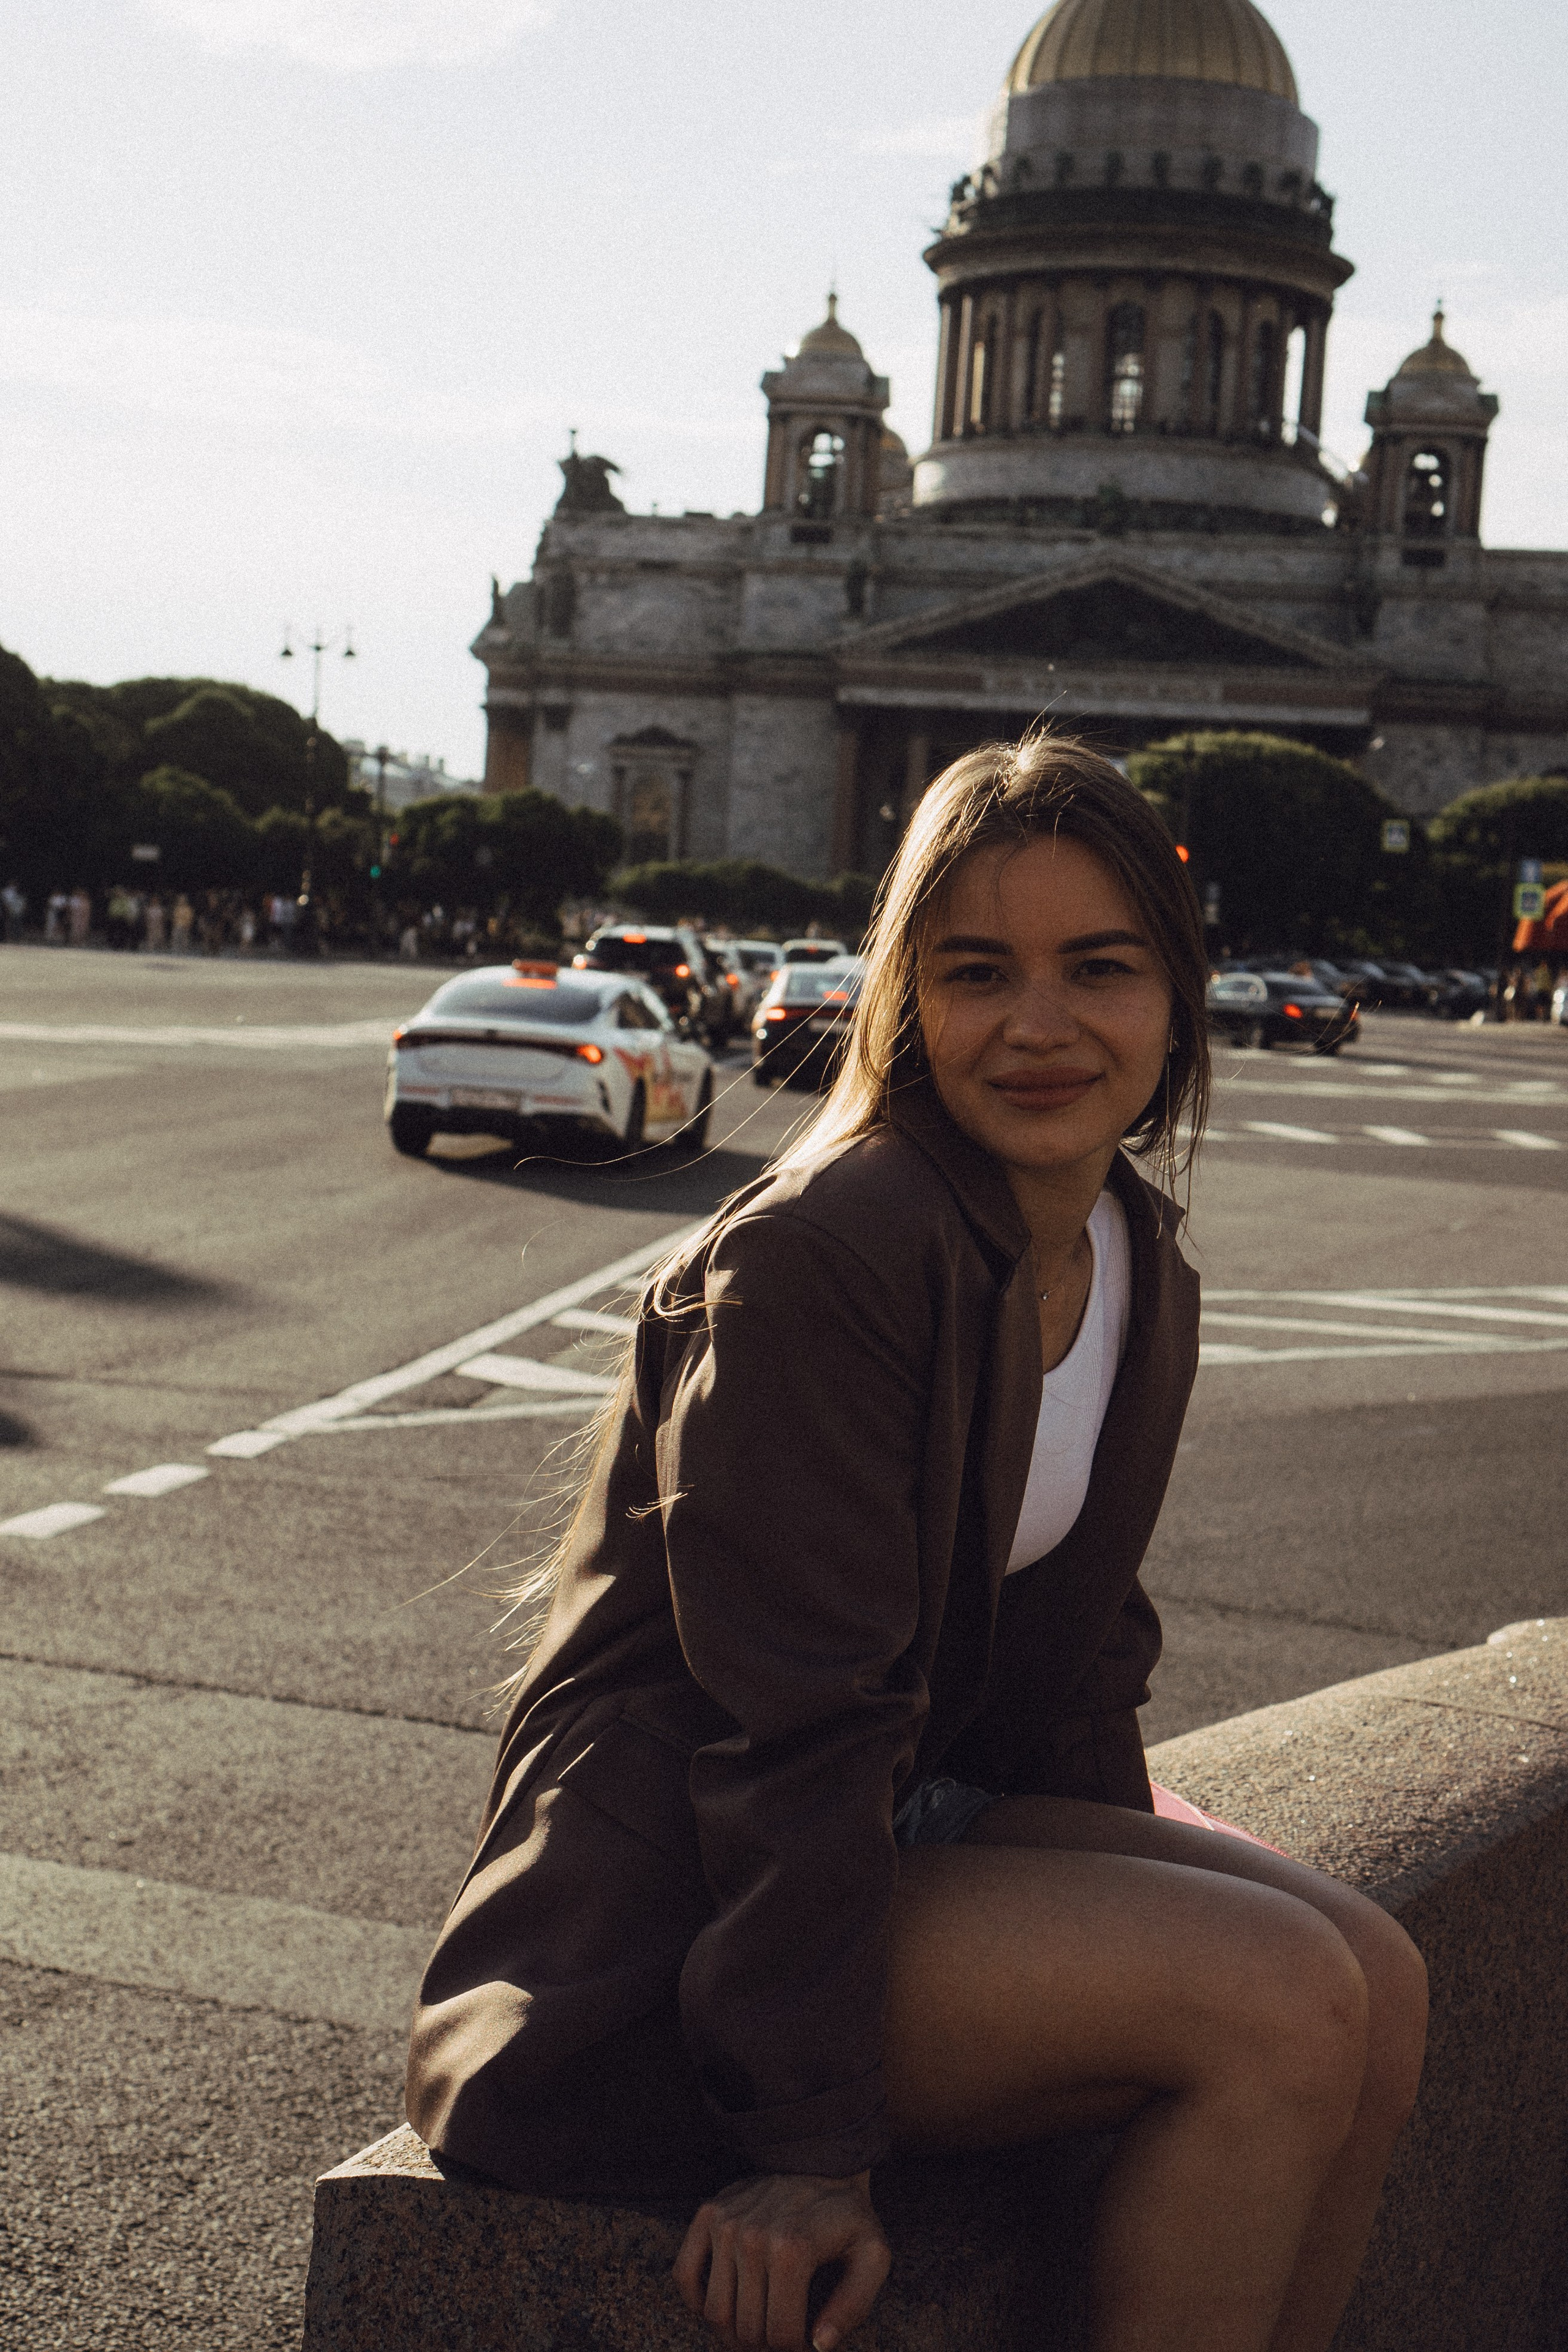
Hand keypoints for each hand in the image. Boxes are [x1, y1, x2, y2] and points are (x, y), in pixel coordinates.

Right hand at [672, 2168, 890, 2350]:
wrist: (821, 2159)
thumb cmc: (848, 2216)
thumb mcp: (873, 2256)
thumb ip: (854, 2306)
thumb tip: (819, 2345)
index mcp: (793, 2250)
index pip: (781, 2336)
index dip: (796, 2349)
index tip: (807, 2339)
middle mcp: (752, 2236)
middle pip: (746, 2330)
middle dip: (766, 2344)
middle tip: (783, 2333)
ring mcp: (726, 2224)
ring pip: (715, 2312)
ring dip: (735, 2330)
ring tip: (759, 2321)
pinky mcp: (708, 2214)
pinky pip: (684, 2276)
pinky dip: (697, 2301)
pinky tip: (726, 2302)